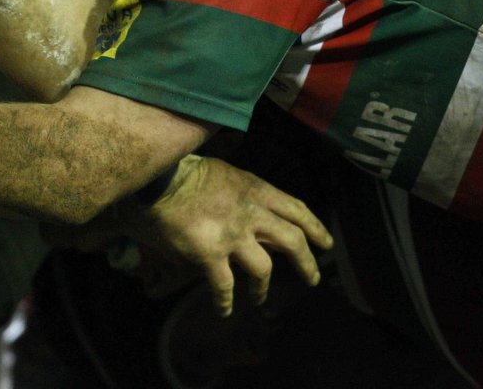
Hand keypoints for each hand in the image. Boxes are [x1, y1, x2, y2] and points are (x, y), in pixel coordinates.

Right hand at [125, 155, 332, 316]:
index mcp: (256, 188)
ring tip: (260, 298)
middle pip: (292, 240)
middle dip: (307, 263)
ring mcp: (233, 235)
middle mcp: (251, 212)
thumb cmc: (185, 172)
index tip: (325, 242)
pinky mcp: (211, 254)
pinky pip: (225, 286)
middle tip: (313, 278)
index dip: (314, 227)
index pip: (296, 208)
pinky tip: (224, 310)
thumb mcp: (225, 174)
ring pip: (264, 269)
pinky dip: (226, 301)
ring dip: (263, 287)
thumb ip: (245, 194)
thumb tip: (258, 214)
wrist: (157, 181)